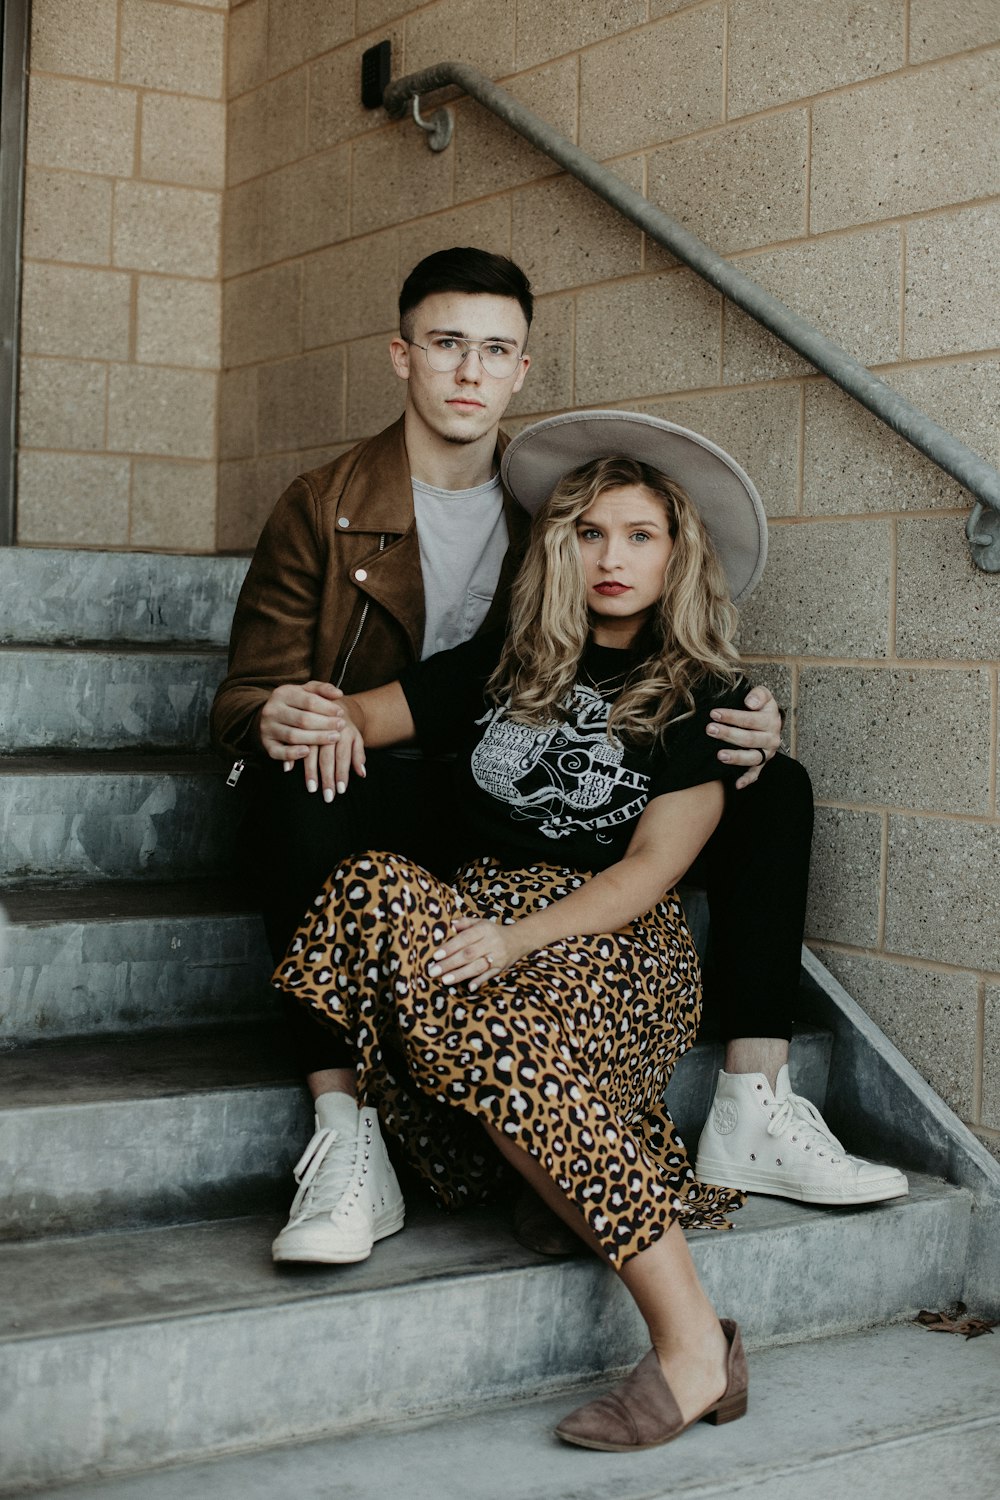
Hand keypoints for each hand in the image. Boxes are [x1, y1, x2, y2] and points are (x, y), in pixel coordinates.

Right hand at [258, 682, 364, 798]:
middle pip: (302, 719)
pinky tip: (307, 753)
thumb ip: (322, 690)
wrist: (271, 716)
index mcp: (283, 694)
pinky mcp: (266, 744)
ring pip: (293, 736)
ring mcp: (267, 728)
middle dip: (325, 724)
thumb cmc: (295, 703)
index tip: (341, 713)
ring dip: (316, 738)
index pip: (309, 701)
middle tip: (341, 726)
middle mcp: (272, 710)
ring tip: (334, 738)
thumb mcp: (306, 691)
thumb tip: (339, 693)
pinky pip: (278, 752)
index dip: (327, 708)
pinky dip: (292, 754)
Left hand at [427, 915, 528, 990]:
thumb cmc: (492, 931)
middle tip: (433, 971)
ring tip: (444, 980)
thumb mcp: (480, 922)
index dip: (450, 947)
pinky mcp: (501, 968)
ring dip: (461, 974)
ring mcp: (497, 956)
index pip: (465, 938)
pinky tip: (469, 987)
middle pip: (468, 954)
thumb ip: (465, 922)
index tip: (436, 956)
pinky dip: (479, 981)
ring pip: (477, 966)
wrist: (518, 940)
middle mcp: (491, 942)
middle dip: (450, 963)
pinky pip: (489, 975)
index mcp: (484, 929)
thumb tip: (450, 924)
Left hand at [706, 685, 781, 789]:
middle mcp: (771, 738)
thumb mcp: (764, 695)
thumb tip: (750, 703)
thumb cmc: (760, 706)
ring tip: (720, 755)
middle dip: (728, 734)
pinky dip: (747, 780)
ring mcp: (766, 753)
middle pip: (749, 739)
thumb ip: (759, 695)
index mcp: (771, 720)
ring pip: (752, 757)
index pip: (750, 719)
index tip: (714, 713)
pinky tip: (736, 784)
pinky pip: (755, 774)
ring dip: (736, 757)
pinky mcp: (761, 764)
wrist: (768, 720)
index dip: (732, 716)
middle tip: (710, 729)